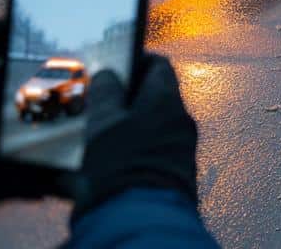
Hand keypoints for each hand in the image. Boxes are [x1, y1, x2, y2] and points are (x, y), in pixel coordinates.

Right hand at [72, 55, 196, 220]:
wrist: (142, 219)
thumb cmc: (122, 165)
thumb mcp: (103, 122)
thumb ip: (106, 93)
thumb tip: (108, 74)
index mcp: (167, 100)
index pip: (159, 66)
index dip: (137, 61)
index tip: (117, 65)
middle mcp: (182, 122)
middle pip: (155, 98)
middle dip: (127, 99)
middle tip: (100, 104)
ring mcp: (182, 149)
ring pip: (153, 127)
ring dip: (128, 127)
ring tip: (99, 136)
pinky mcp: (176, 174)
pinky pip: (153, 153)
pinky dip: (133, 151)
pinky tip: (109, 162)